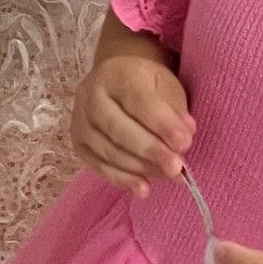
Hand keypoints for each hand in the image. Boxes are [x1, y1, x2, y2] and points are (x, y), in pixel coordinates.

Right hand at [71, 55, 192, 194]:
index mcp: (117, 74)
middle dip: (150, 150)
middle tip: (176, 167)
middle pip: (118, 128)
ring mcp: (80, 121)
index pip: (139, 101)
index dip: (162, 124)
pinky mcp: (78, 143)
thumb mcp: (166, 85)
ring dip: (141, 168)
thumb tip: (184, 136)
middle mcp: (91, 95)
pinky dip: (122, 180)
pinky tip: (143, 188)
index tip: (184, 143)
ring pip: (108, 150)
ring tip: (169, 175)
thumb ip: (176, 110)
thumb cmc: (146, 84)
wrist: (116, 81)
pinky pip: (99, 166)